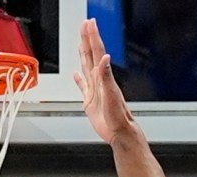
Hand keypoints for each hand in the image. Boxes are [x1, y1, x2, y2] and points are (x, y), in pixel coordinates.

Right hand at [73, 18, 135, 143]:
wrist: (119, 132)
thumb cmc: (118, 116)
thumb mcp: (111, 94)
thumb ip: (106, 75)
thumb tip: (105, 58)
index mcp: (103, 77)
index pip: (97, 52)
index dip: (92, 37)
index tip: (89, 23)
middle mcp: (99, 81)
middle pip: (91, 55)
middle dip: (88, 39)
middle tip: (85, 24)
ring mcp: (94, 90)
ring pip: (86, 66)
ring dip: (84, 53)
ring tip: (81, 42)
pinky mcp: (90, 101)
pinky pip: (83, 86)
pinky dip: (78, 79)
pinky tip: (76, 75)